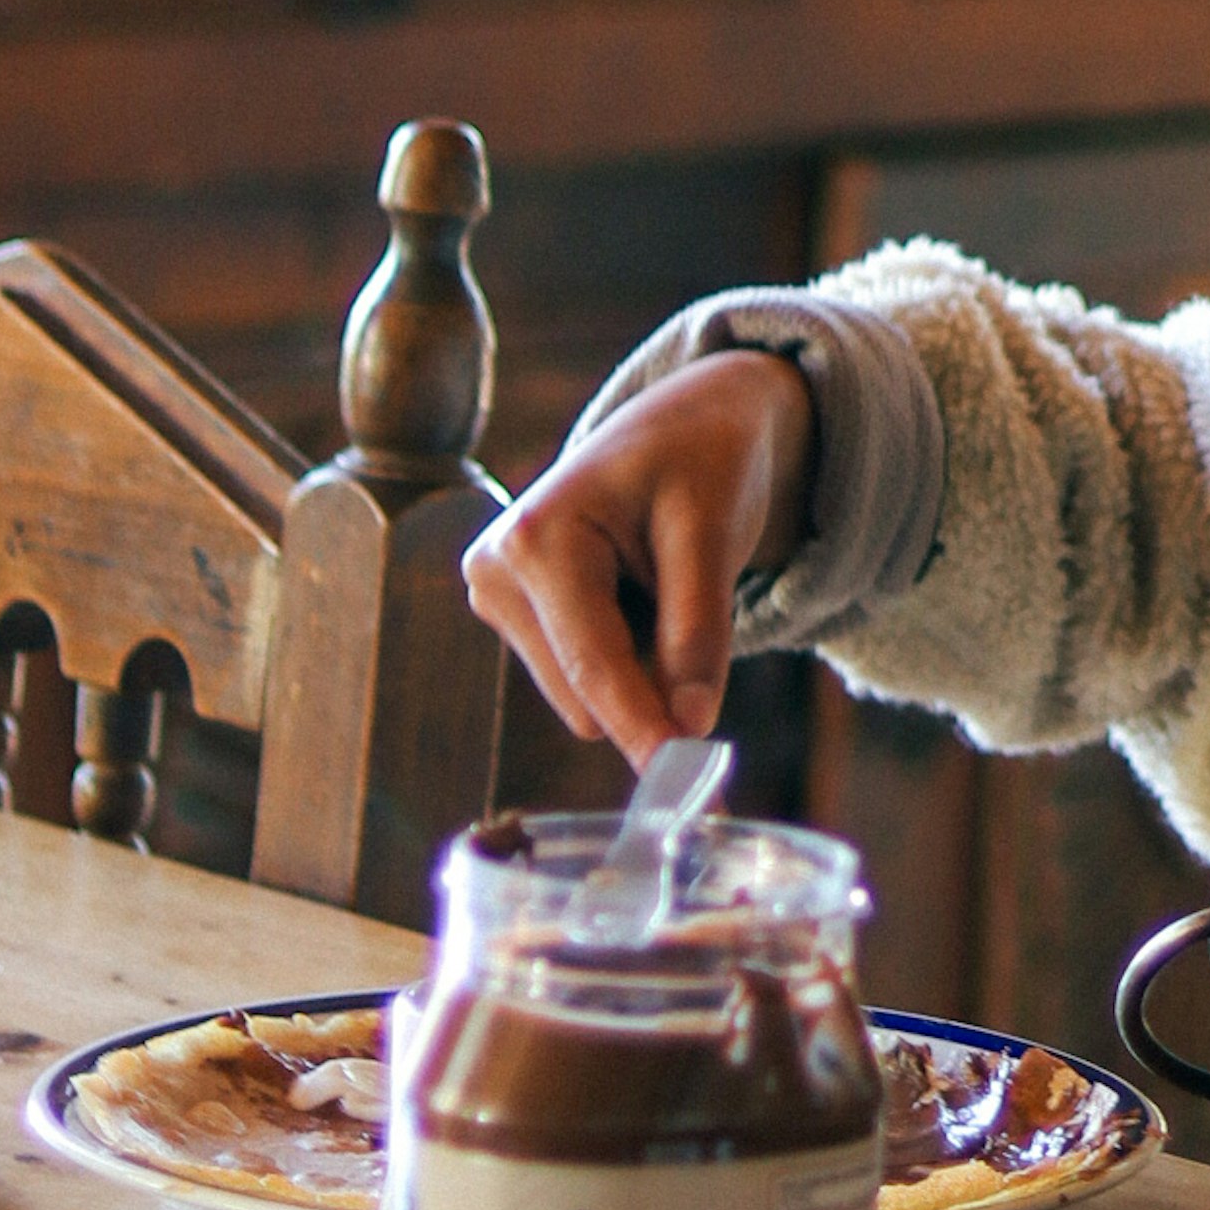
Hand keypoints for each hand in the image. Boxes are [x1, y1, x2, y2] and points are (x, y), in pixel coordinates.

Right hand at [462, 351, 817, 770]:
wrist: (686, 423)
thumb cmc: (702, 462)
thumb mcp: (714, 534)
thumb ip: (699, 631)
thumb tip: (689, 727)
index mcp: (537, 537)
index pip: (595, 667)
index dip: (645, 729)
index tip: (686, 786)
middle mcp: (495, 569)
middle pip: (585, 695)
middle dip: (652, 687)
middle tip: (704, 623)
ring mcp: (494, 594)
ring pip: (583, 696)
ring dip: (639, 666)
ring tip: (659, 583)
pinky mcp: (510, 613)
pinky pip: (580, 677)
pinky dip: (624, 655)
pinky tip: (635, 593)